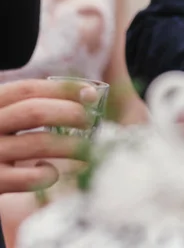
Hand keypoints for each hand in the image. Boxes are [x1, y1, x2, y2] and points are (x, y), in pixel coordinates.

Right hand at [0, 79, 93, 193]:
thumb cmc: (2, 147)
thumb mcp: (9, 121)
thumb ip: (34, 107)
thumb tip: (88, 94)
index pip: (26, 90)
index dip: (62, 89)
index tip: (91, 94)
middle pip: (34, 112)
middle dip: (71, 113)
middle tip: (89, 122)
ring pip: (39, 143)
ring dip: (72, 145)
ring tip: (87, 150)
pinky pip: (33, 177)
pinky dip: (51, 174)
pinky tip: (51, 173)